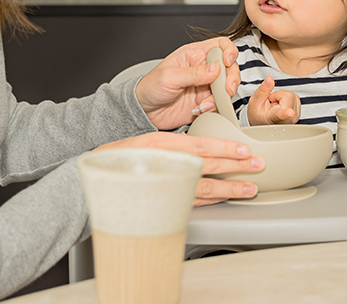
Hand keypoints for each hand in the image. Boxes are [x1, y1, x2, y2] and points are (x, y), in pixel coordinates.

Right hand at [94, 131, 263, 205]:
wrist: (88, 184)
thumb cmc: (114, 160)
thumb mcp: (143, 143)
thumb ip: (171, 144)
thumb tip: (200, 146)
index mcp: (160, 145)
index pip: (200, 146)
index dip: (225, 149)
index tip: (244, 150)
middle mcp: (164, 166)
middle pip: (207, 167)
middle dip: (236, 167)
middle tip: (258, 165)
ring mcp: (163, 186)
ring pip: (204, 188)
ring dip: (229, 189)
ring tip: (249, 188)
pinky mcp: (161, 202)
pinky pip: (191, 201)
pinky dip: (210, 200)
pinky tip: (223, 198)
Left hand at [134, 38, 240, 130]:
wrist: (144, 111)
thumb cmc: (150, 87)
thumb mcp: (169, 77)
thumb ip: (194, 73)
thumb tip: (216, 69)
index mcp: (194, 54)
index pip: (221, 45)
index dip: (229, 51)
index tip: (227, 62)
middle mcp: (203, 69)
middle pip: (230, 68)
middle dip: (231, 79)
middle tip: (226, 91)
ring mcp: (205, 86)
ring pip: (227, 88)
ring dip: (220, 98)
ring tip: (203, 105)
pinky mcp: (205, 102)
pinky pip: (219, 104)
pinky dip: (213, 109)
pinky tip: (198, 110)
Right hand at [246, 77, 300, 124]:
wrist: (262, 123)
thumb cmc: (257, 114)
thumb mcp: (255, 102)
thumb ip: (262, 90)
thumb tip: (270, 79)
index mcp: (273, 118)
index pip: (280, 115)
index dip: (286, 113)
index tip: (290, 113)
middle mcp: (286, 120)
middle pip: (288, 95)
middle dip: (278, 94)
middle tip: (270, 103)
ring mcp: (294, 117)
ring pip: (292, 95)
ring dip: (282, 97)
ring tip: (274, 106)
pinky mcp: (298, 114)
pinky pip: (294, 98)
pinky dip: (287, 99)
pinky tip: (280, 106)